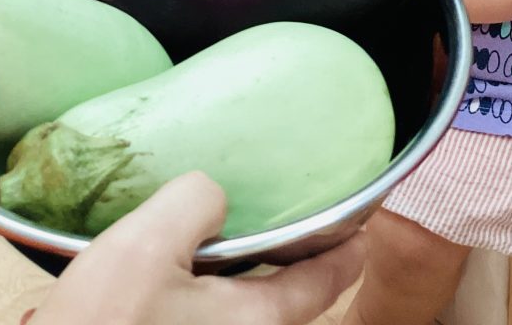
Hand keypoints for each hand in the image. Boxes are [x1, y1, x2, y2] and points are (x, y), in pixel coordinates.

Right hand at [25, 171, 364, 324]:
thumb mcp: (147, 244)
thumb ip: (195, 203)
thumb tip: (213, 199)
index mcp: (250, 323)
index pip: (321, 285)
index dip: (348, 253)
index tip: (363, 232)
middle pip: (283, 304)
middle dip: (292, 264)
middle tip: (290, 225)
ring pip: (239, 312)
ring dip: (241, 278)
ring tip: (225, 238)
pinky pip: (200, 317)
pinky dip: (202, 291)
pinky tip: (169, 270)